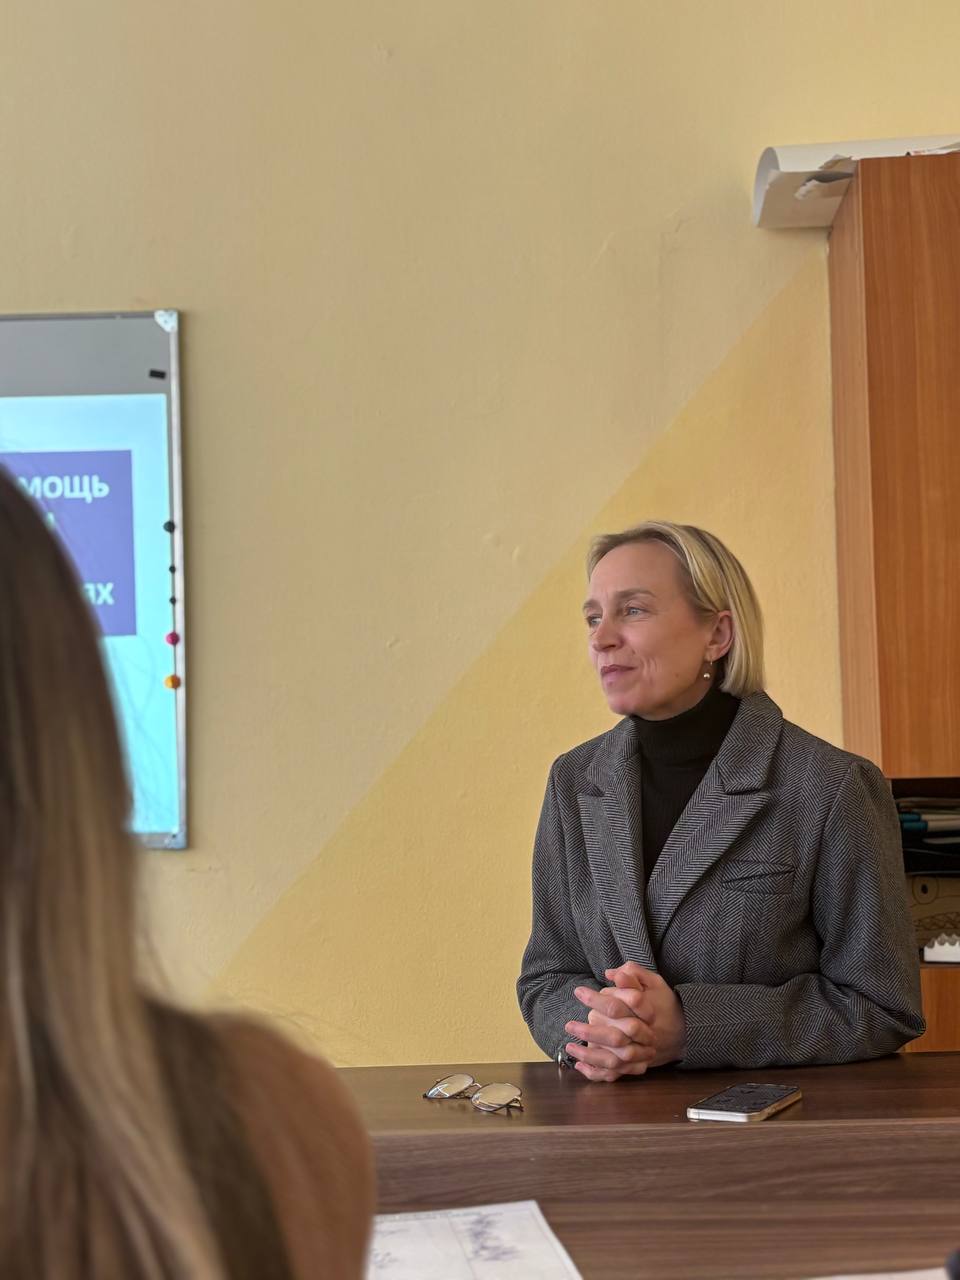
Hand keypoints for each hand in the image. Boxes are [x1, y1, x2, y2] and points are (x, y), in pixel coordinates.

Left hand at [563, 963, 685, 1081]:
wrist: (683, 1031)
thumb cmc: (664, 1003)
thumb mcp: (655, 983)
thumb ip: (634, 974)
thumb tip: (611, 973)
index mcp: (647, 1015)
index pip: (618, 1006)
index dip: (596, 999)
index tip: (578, 991)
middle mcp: (644, 1037)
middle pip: (614, 1037)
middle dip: (589, 1032)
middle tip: (568, 1024)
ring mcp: (641, 1055)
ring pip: (613, 1060)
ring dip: (588, 1055)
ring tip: (569, 1046)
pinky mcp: (636, 1067)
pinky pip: (614, 1075)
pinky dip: (596, 1073)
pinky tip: (579, 1065)